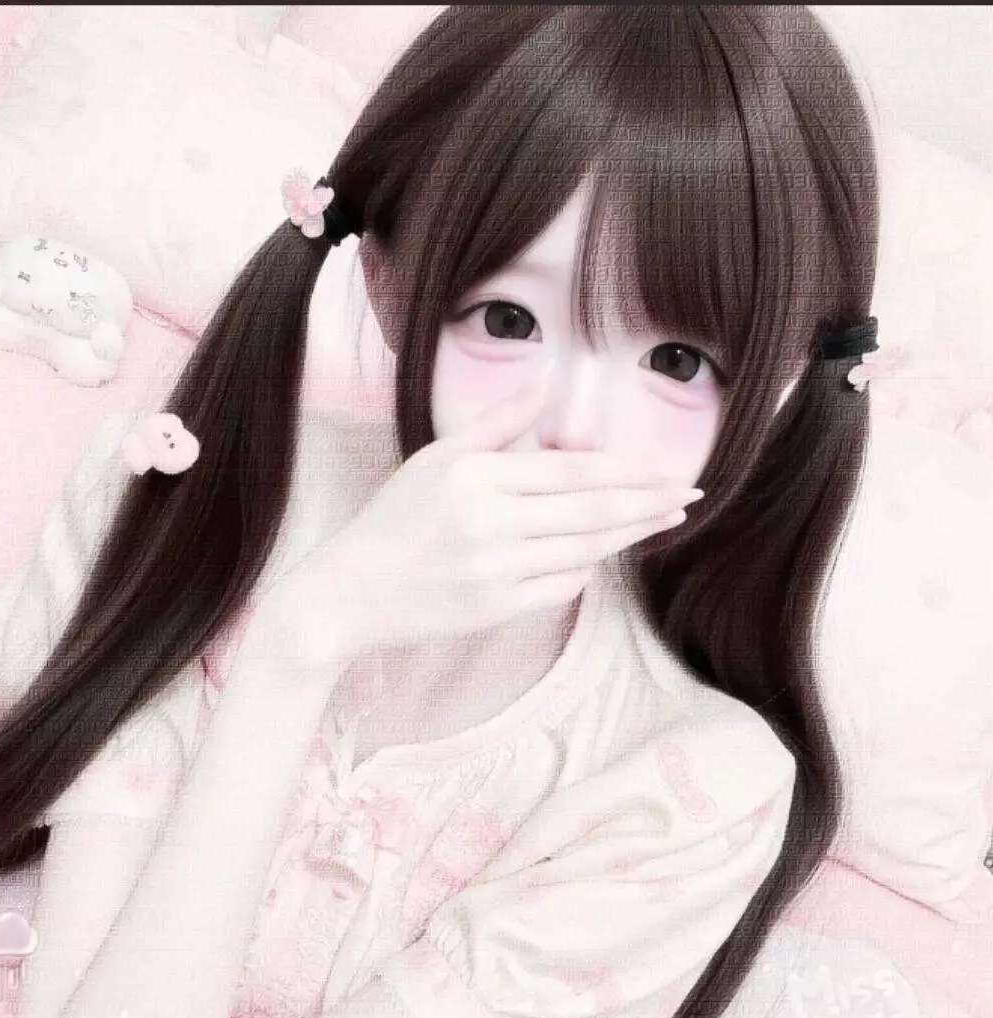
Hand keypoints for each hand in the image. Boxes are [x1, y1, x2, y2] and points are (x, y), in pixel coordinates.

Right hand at [275, 382, 703, 664]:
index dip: (628, 472)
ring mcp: (495, 571)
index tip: (668, 471)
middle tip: (690, 496)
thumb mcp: (437, 457)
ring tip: (667, 520)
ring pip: (584, 550)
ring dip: (632, 535)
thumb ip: (497, 422)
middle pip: (591, 511)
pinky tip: (605, 553)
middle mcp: (490, 523)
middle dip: (648, 503)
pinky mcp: (496, 610)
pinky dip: (588, 567)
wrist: (351, 591)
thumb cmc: (394, 518)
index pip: (572, 471)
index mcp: (477, 476)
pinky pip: (560, 586)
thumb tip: (546, 381)